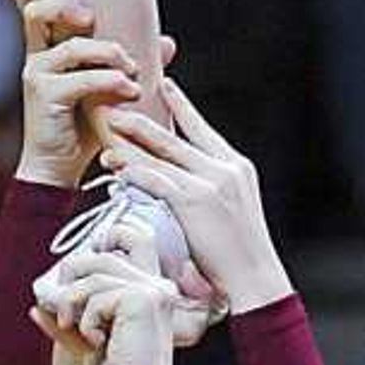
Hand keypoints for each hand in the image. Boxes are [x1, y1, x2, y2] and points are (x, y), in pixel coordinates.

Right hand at [17, 0, 141, 187]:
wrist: (58, 169)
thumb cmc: (83, 127)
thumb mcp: (108, 91)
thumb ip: (132, 64)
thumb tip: (167, 43)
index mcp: (46, 51)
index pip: (39, 10)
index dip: (60, 0)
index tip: (93, 11)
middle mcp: (36, 58)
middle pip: (38, 13)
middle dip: (71, 9)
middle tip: (105, 26)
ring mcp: (37, 75)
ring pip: (73, 46)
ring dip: (110, 53)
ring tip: (133, 71)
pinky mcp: (45, 96)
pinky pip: (82, 79)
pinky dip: (111, 81)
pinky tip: (131, 90)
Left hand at [33, 247, 179, 364]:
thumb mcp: (88, 342)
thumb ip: (66, 324)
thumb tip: (36, 308)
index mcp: (149, 292)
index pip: (109, 264)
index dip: (81, 277)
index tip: (65, 305)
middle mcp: (155, 287)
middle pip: (101, 262)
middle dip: (72, 286)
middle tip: (63, 317)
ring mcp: (151, 291)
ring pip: (94, 280)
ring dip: (75, 306)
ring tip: (79, 333)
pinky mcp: (141, 299)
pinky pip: (97, 298)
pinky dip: (88, 322)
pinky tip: (100, 342)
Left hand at [98, 78, 291, 316]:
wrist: (255, 279)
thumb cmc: (241, 252)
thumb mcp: (236, 205)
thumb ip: (214, 183)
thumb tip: (185, 175)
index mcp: (236, 166)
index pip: (203, 128)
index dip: (182, 105)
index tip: (165, 85)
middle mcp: (224, 169)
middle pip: (177, 136)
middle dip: (145, 118)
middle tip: (121, 104)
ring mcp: (209, 184)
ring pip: (161, 155)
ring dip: (131, 142)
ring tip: (109, 130)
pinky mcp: (193, 203)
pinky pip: (156, 180)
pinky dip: (134, 171)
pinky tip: (117, 166)